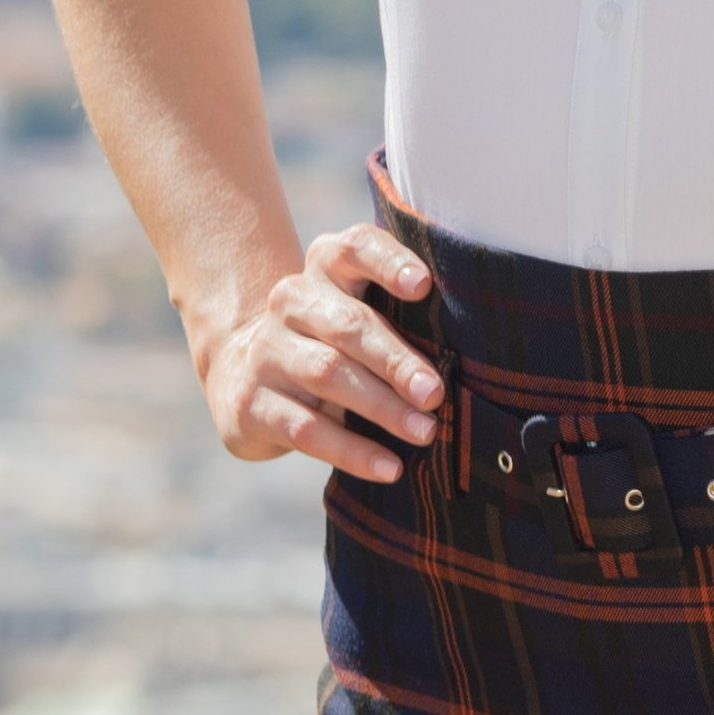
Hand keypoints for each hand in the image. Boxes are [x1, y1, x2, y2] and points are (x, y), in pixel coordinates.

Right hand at [199, 220, 443, 484]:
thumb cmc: (328, 340)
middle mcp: (291, 301)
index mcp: (324, 268)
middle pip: (348, 324)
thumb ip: (400, 315)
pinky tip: (388, 466)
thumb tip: (473, 354)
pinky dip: (351, 451)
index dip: (388, 263)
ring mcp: (267, 352)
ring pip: (328, 375)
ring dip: (381, 407)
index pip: (355, 248)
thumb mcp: (354, 311)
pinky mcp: (251, 403)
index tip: (423, 286)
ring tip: (425, 432)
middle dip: (396, 360)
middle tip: (435, 393)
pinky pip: (307, 429)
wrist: (240, 371)